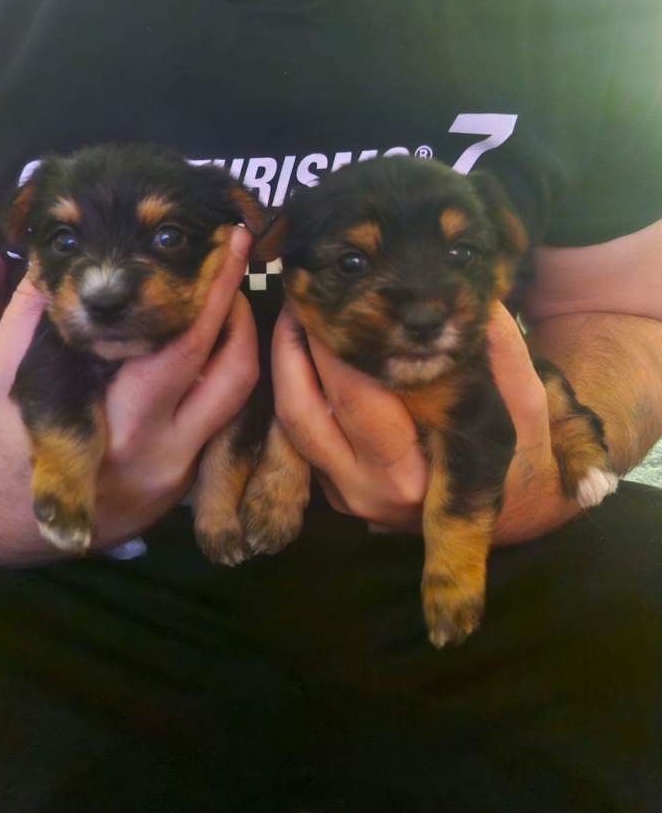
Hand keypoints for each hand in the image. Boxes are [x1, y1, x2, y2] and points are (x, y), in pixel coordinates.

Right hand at [0, 227, 256, 564]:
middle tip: (232, 254)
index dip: (212, 293)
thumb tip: (62, 256)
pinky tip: (207, 339)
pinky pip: (222, 419)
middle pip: (232, 371)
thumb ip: (31, 317)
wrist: (6, 530)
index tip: (226, 243)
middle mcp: (162, 454)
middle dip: (237, 304)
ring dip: (239, 338)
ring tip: (222, 292)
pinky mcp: (187, 483)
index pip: (183, 349)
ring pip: (239, 397)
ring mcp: (181, 473)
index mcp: (115, 428)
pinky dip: (221, 371)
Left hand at [272, 302, 576, 543]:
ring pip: (290, 424)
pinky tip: (306, 350)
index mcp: (410, 476)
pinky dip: (297, 390)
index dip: (333, 346)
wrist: (515, 516)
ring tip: (297, 315)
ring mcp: (344, 497)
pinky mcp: (333, 492)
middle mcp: (367, 492)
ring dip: (285, 366)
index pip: (354, 399)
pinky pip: (299, 437)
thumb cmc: (521, 459)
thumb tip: (475, 299)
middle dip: (293, 347)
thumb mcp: (526, 406)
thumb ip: (501, 352)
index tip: (329, 298)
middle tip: (301, 296)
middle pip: (303, 410)